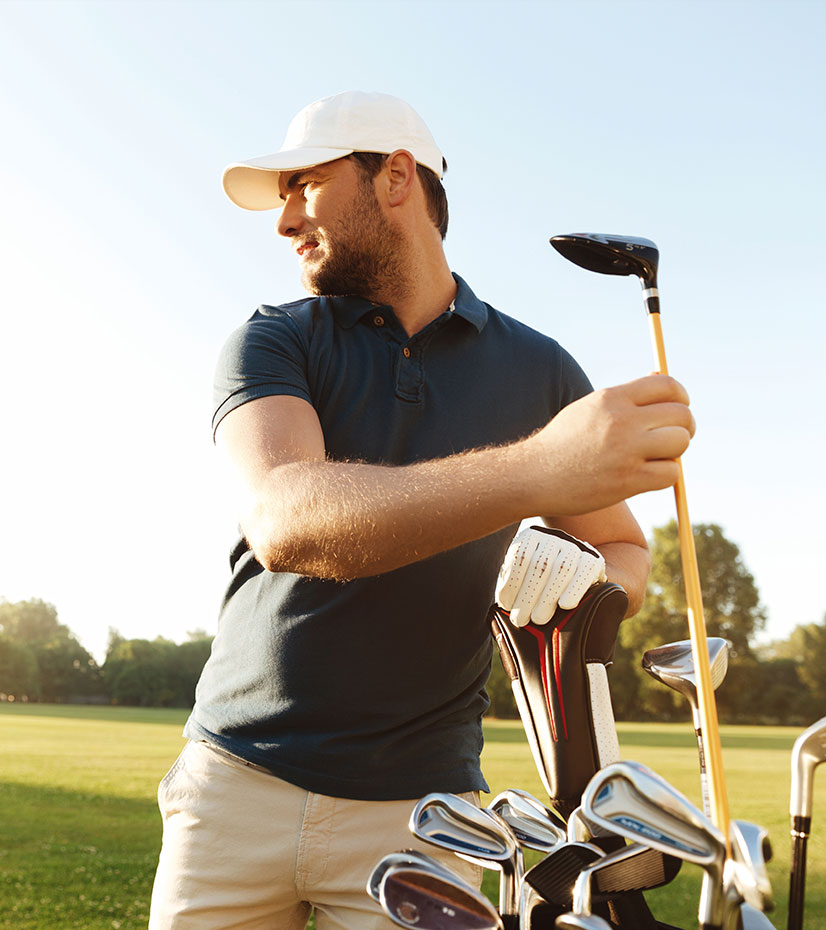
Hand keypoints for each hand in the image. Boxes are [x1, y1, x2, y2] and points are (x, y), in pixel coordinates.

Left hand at [496, 526, 606, 626]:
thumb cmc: (538, 583)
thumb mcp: (521, 578)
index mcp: (530, 536)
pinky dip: (574, 589)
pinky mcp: (594, 559)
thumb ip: (511, 586)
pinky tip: (565, 605)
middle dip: (528, 595)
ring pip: (562, 568)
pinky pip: (586, 571)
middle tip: (520, 619)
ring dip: (548, 597)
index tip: (505, 604)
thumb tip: (501, 607)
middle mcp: (553, 537)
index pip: (520, 555)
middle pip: (540, 564)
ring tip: (538, 619)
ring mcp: (575, 546)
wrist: (572, 576)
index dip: (512, 582)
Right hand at [526, 374, 694, 515]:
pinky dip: (665, 475)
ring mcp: (626, 451)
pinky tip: (647, 476)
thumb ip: (626, 396)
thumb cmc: (563, 442)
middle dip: (684, 427)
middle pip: (681, 414)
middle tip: (672, 439)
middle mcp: (621, 420)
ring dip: (675, 452)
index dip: (681, 398)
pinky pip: (671, 473)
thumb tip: (662, 379)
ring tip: (656, 458)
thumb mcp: (590, 408)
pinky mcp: (628, 480)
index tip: (677, 410)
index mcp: (612, 398)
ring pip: (680, 443)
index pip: (668, 386)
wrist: (534, 475)